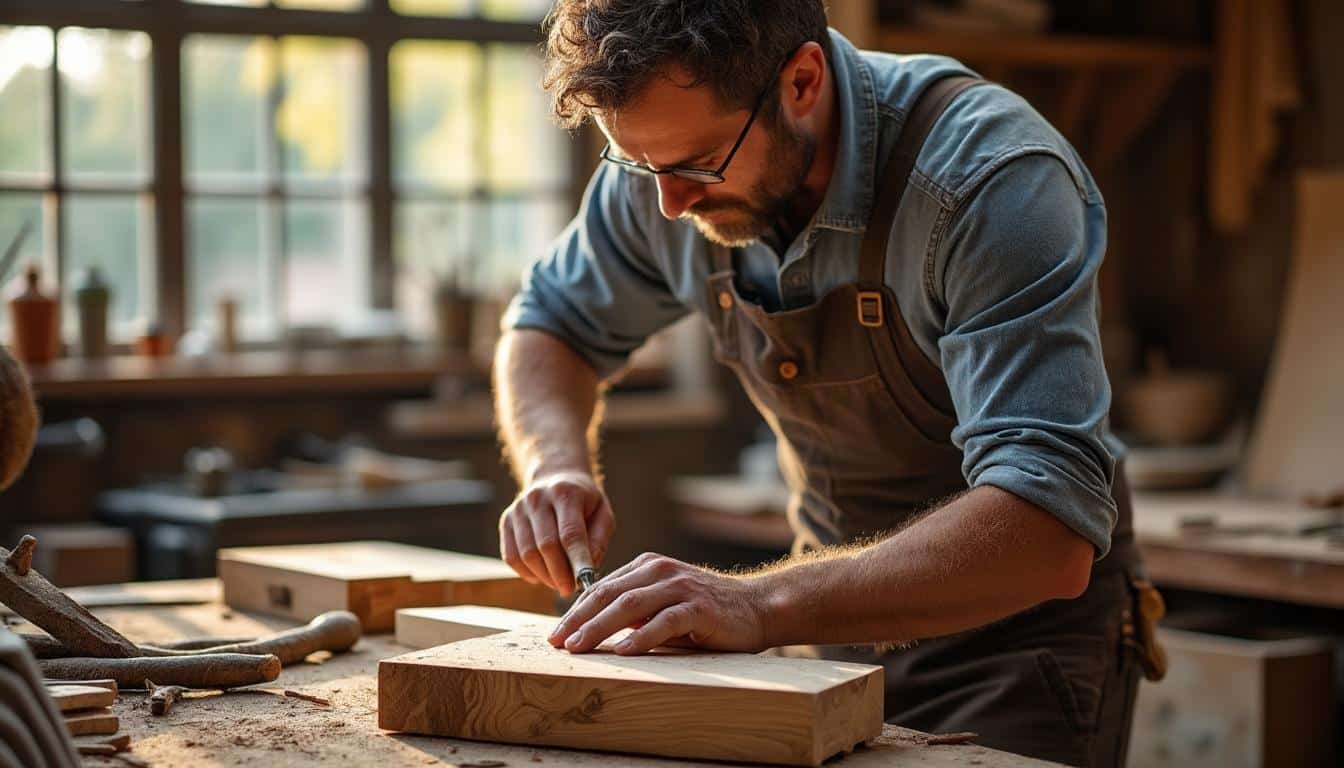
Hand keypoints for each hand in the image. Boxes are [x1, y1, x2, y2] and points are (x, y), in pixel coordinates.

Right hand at [499, 471, 614, 595]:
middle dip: (559, 574)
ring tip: (558, 582)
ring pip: (527, 554)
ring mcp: (518, 509)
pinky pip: (511, 556)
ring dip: (544, 576)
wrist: (554, 477)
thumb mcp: (602, 513)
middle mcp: (537, 498)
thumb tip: (588, 568)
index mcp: (565, 493)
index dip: (577, 561)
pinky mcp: (506, 521)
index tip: (585, 583)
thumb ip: (599, 540)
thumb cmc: (584, 502)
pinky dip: (526, 573)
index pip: (570, 533)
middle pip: (546, 545)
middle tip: (570, 589)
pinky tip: (541, 575)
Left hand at [548, 552, 769, 654]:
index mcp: (647, 566)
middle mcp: (661, 571)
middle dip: (579, 619)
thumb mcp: (664, 604)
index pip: (602, 588)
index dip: (575, 611)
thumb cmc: (706, 611)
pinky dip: (642, 637)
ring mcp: (680, 587)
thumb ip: (634, 610)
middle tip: (557, 642)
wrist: (757, 607)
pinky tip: (623, 651)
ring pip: (630, 605)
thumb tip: (593, 629)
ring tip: (579, 646)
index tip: (555, 635)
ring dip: (600, 627)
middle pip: (609, 594)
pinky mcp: (699, 607)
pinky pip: (665, 621)